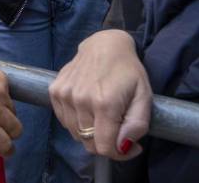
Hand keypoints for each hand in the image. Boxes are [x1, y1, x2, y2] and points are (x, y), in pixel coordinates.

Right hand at [49, 30, 150, 159]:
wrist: (103, 45)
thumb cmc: (128, 71)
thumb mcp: (144, 97)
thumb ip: (137, 125)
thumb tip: (123, 146)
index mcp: (104, 103)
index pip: (103, 147)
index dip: (118, 153)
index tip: (129, 145)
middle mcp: (80, 100)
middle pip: (88, 143)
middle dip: (105, 144)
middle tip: (118, 131)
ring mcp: (64, 95)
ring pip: (75, 133)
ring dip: (90, 133)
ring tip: (103, 118)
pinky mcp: (55, 91)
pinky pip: (64, 120)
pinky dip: (76, 122)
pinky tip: (88, 110)